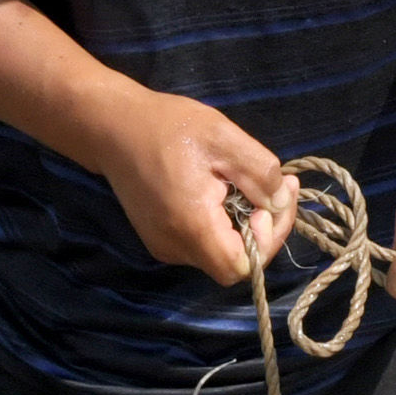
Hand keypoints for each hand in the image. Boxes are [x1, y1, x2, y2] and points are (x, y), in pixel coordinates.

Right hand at [91, 88, 296, 283]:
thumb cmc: (169, 127)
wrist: (114, 127)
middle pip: (232, 263)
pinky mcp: (159, 239)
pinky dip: (222, 225)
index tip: (273, 200)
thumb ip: (260, 174)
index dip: (268, 240)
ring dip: (244, 226)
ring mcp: (164, 246)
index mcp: (191, 226)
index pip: (241, 267)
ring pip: (218, 254)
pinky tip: (224, 191)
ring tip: (250, 184)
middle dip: (263, 229)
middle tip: (279, 188)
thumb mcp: (224, 138)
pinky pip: (202, 244)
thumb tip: (281, 202)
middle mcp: (175, 247)